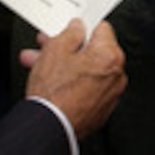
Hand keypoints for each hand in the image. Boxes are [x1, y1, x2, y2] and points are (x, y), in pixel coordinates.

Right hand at [21, 20, 126, 138]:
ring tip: (38, 64)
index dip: (81, 26)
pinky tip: (51, 82)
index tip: (70, 28)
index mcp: (110, 56)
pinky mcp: (99, 111)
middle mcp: (116, 76)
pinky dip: (72, 84)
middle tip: (48, 45)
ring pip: (86, 71)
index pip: (101, 28)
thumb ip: (71, 32)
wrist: (49, 128)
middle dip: (67, 48)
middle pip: (92, 52)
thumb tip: (77, 28)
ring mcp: (109, 95)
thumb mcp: (56, 49)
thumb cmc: (55, 92)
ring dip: (65, 66)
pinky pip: (87, 89)